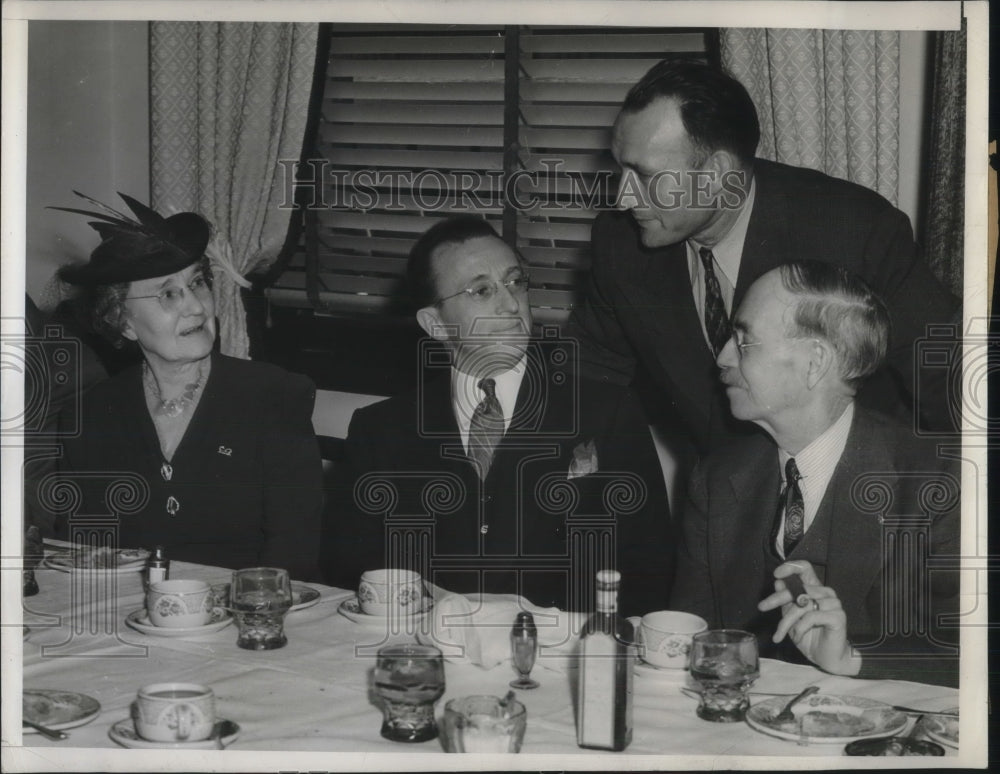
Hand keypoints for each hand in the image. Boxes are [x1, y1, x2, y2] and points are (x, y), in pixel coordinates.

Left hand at [757, 561, 861, 676]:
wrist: (826, 658)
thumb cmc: (809, 637)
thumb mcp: (791, 617)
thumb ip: (786, 600)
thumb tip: (778, 582)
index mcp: (815, 589)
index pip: (805, 568)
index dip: (790, 567)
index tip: (776, 575)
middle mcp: (826, 593)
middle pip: (797, 588)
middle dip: (776, 598)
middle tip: (762, 607)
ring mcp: (834, 604)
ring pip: (802, 605)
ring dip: (787, 621)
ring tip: (781, 633)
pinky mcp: (838, 616)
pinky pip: (811, 617)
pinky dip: (800, 627)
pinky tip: (797, 636)